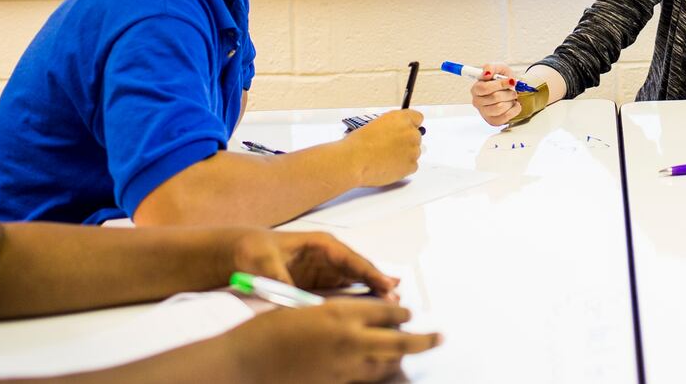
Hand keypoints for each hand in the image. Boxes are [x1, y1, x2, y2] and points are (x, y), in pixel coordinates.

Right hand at [227, 298, 438, 383]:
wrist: (245, 364)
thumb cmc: (267, 329)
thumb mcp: (306, 308)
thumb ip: (336, 312)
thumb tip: (357, 315)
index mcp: (342, 314)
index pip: (387, 312)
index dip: (402, 312)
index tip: (410, 312)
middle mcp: (350, 341)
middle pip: (400, 342)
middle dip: (424, 340)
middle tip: (440, 338)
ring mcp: (344, 368)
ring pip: (387, 365)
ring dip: (400, 359)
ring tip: (410, 354)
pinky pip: (364, 379)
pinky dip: (376, 373)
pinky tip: (379, 371)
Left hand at [232, 230, 399, 297]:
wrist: (241, 253)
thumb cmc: (255, 249)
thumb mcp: (264, 260)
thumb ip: (279, 277)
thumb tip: (290, 294)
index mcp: (321, 244)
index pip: (351, 259)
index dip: (369, 272)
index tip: (386, 283)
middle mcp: (329, 256)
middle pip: (359, 271)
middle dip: (377, 283)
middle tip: (395, 298)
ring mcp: (326, 270)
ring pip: (355, 282)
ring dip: (372, 292)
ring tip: (392, 303)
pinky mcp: (320, 283)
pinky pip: (343, 291)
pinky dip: (358, 299)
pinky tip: (372, 306)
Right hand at [346, 110, 422, 186]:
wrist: (354, 161)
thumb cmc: (358, 143)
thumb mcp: (374, 124)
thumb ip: (390, 126)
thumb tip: (392, 132)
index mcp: (401, 118)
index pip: (417, 118)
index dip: (409, 125)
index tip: (404, 130)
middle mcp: (411, 133)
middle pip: (415, 136)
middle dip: (405, 142)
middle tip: (389, 148)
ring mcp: (413, 150)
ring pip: (414, 152)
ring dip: (404, 155)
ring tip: (386, 159)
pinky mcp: (411, 166)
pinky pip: (412, 166)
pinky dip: (403, 167)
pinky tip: (389, 167)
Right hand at [470, 63, 522, 126]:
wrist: (510, 90)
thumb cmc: (502, 80)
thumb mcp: (498, 68)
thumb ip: (491, 67)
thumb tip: (487, 72)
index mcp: (476, 88)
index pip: (485, 88)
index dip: (500, 84)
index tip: (511, 81)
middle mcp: (477, 102)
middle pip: (495, 98)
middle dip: (508, 92)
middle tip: (512, 89)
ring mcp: (484, 113)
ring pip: (500, 108)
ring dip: (511, 100)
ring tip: (512, 97)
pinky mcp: (493, 121)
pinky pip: (506, 117)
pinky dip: (514, 109)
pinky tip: (514, 104)